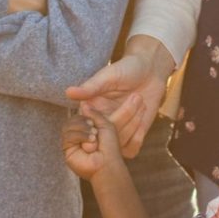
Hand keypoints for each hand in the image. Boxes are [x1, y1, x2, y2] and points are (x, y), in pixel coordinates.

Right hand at [62, 105, 125, 179]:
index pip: (79, 115)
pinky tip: (90, 144)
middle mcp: (79, 134)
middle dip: (84, 121)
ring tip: (94, 137)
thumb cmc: (110, 146)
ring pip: (68, 125)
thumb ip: (94, 114)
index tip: (94, 122)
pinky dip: (80, 136)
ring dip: (83, 129)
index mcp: (88, 128)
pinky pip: (67, 135)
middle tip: (95, 130)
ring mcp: (72, 142)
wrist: (108, 163)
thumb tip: (83, 104)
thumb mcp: (106, 125)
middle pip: (72, 118)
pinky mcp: (66, 149)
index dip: (85, 116)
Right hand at [65, 35, 175, 157]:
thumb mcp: (109, 76)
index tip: (108, 114)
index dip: (94, 127)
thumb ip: (91, 87)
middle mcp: (101, 123)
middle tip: (137, 96)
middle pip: (105, 136)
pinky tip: (143, 117)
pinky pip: (131, 149)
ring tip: (141, 102)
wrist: (150, 72)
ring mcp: (117, 131)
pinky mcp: (132, 135)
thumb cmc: (127, 69)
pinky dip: (138, 137)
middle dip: (123, 117)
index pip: (86, 126)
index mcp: (91, 109)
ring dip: (133, 126)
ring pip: (118, 144)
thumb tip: (68, 92)